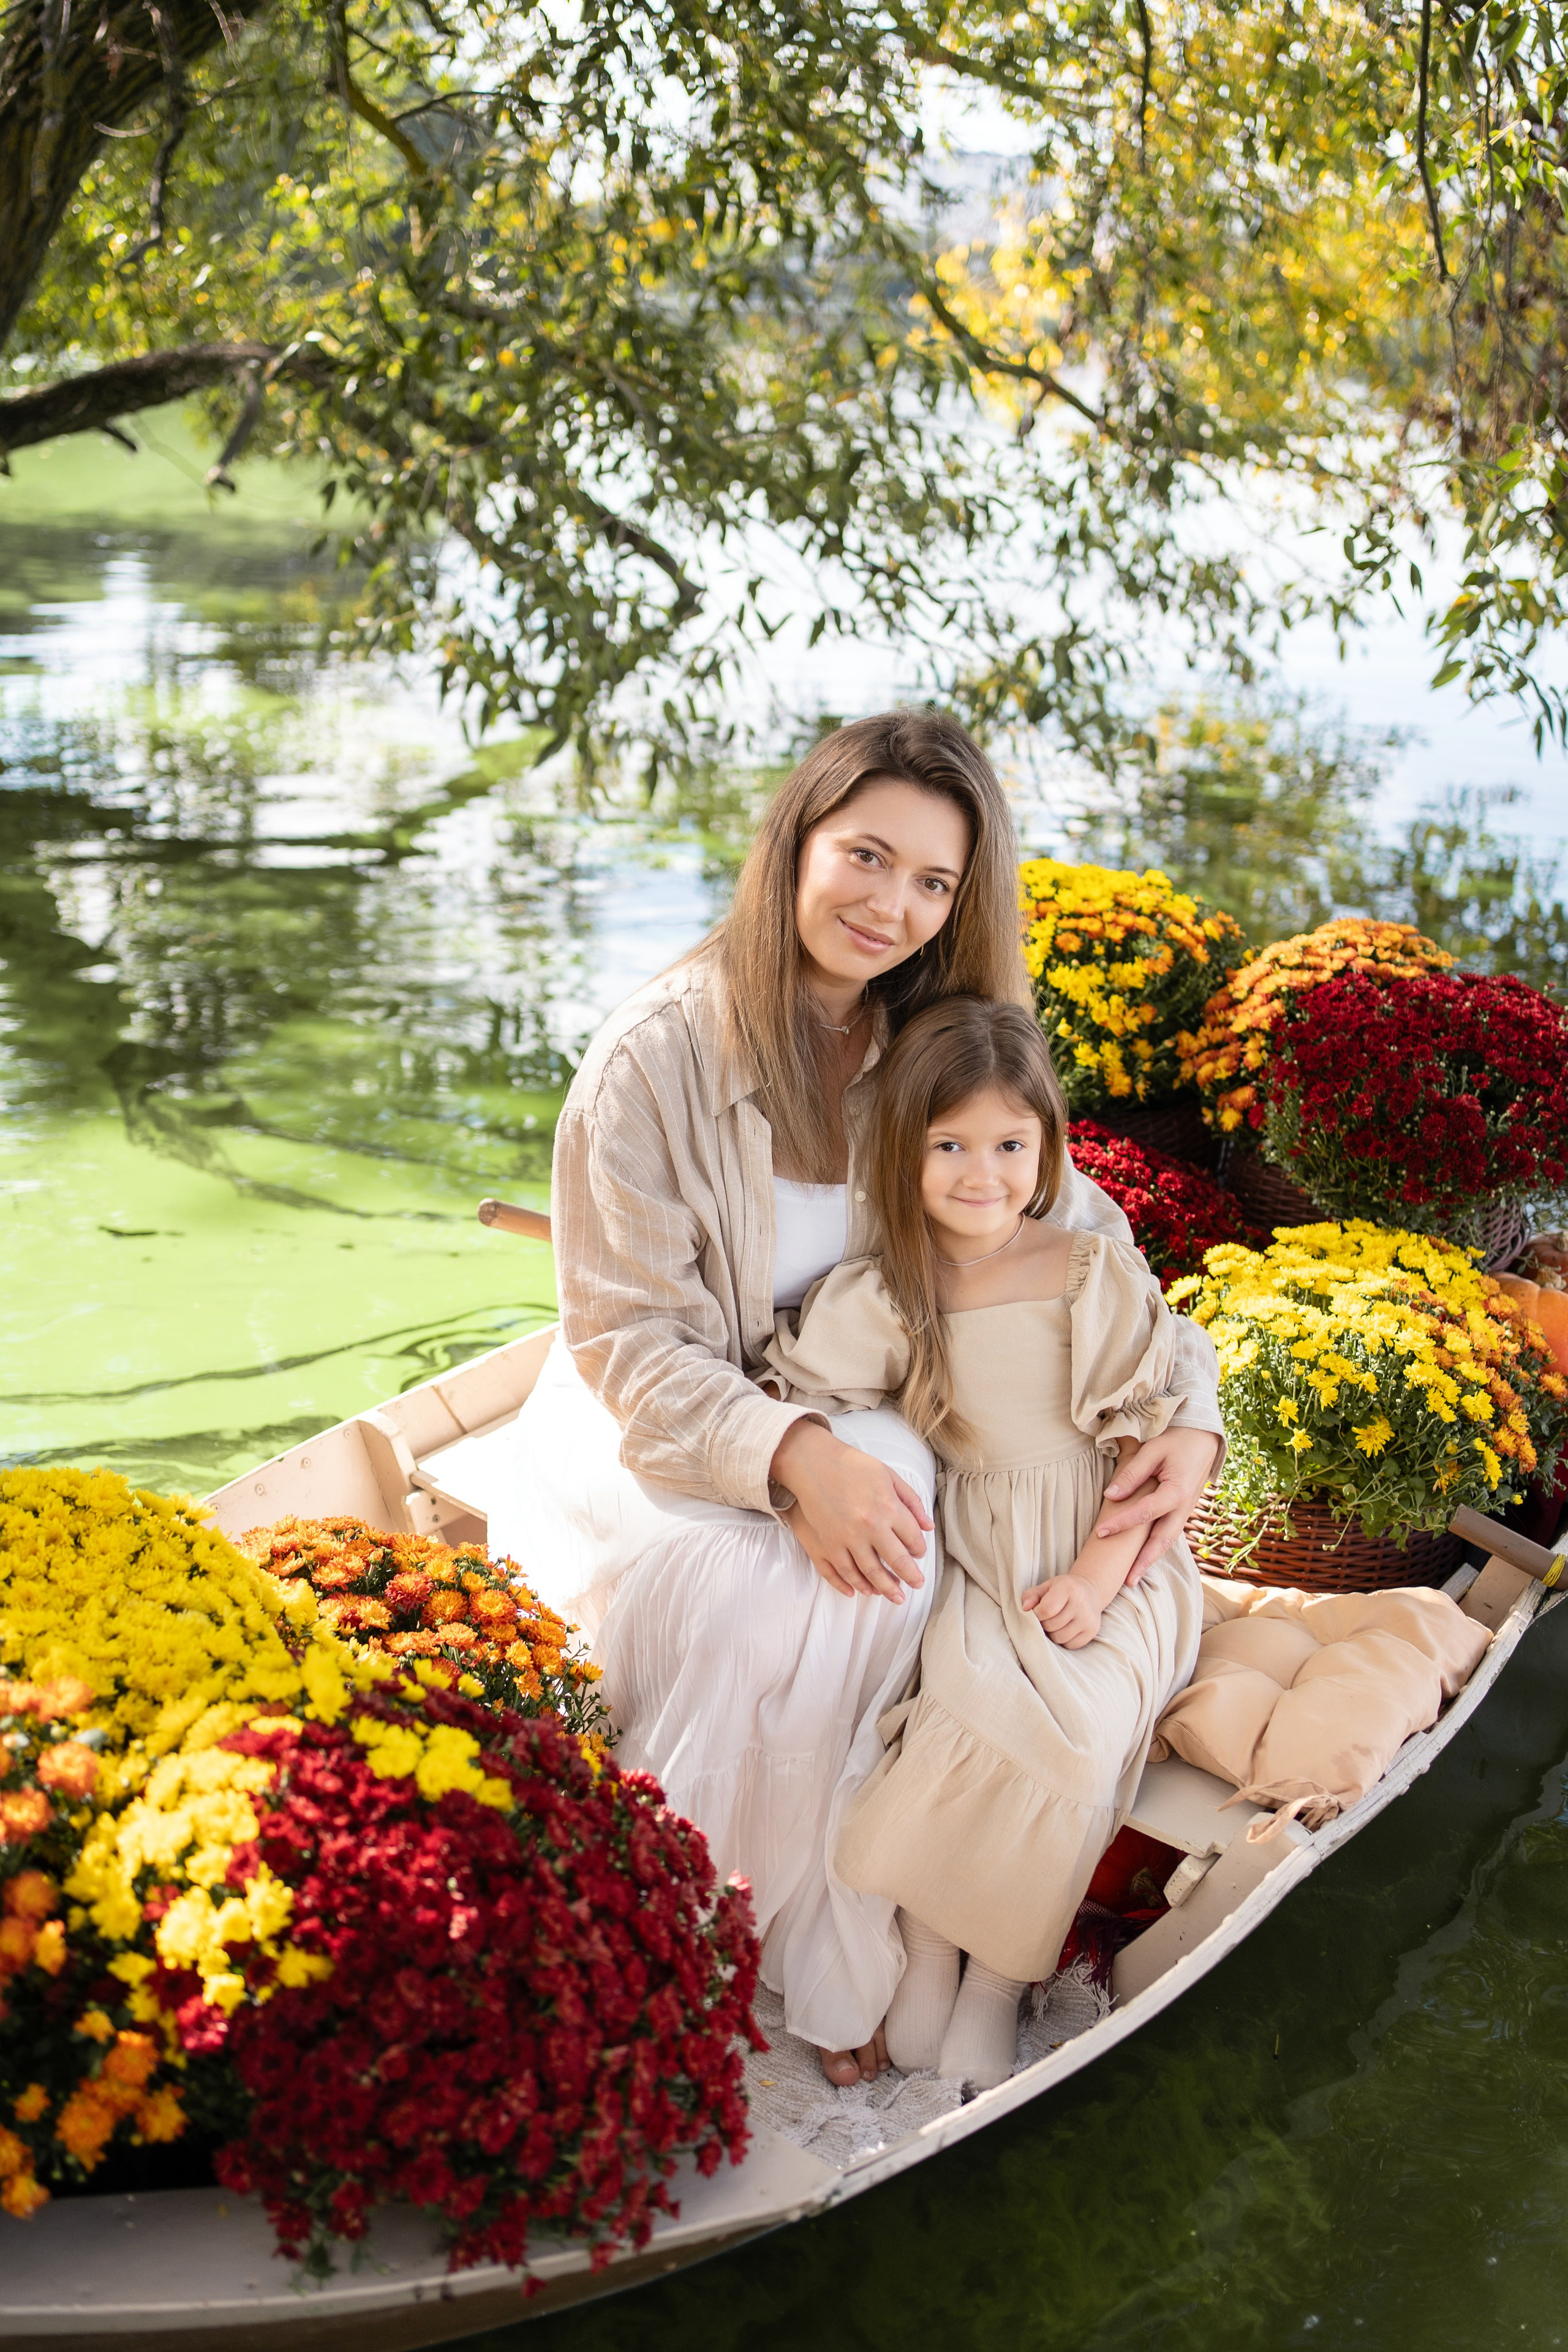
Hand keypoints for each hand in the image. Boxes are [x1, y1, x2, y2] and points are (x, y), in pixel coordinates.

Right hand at [772, 1420, 930, 1603]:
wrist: (813, 1463)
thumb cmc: (852, 1466)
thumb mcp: (888, 1476)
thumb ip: (911, 1501)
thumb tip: (929, 1526)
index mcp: (889, 1507)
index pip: (912, 1538)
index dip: (919, 1548)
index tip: (919, 1553)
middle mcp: (871, 1526)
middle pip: (897, 1560)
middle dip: (910, 1576)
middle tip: (917, 1585)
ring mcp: (848, 1537)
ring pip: (871, 1573)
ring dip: (886, 1588)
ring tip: (896, 1597)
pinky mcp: (829, 1543)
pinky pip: (844, 1571)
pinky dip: (854, 1584)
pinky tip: (863, 1591)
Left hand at [1022, 1573, 1102, 1648]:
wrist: (1090, 1591)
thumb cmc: (1063, 1589)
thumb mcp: (1046, 1586)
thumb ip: (1031, 1595)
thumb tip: (1024, 1608)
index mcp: (1068, 1588)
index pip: (1046, 1610)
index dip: (1036, 1614)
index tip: (1037, 1612)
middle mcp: (1081, 1603)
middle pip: (1051, 1625)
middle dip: (1044, 1624)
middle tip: (1047, 1617)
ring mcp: (1088, 1619)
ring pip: (1060, 1638)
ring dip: (1053, 1633)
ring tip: (1056, 1623)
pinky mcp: (1092, 1631)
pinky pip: (1070, 1645)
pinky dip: (1064, 1640)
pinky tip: (1066, 1628)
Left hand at [1095, 1426, 1220, 1583]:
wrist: (1205, 1439)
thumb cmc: (1176, 1440)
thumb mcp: (1153, 1450)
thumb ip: (1133, 1473)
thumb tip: (1111, 1495)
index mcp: (1177, 1491)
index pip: (1145, 1512)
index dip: (1122, 1522)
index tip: (1100, 1531)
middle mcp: (1184, 1507)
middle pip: (1162, 1540)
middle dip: (1143, 1561)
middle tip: (1126, 1580)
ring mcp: (1185, 1512)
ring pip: (1167, 1541)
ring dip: (1151, 1560)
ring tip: (1133, 1578)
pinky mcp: (1183, 1511)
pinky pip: (1169, 1534)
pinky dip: (1157, 1549)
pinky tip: (1144, 1559)